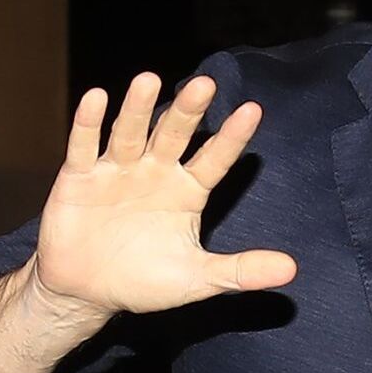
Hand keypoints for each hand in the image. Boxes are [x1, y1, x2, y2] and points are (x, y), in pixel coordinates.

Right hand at [31, 73, 297, 321]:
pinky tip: (96, 97)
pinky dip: (88, 123)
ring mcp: (117, 170)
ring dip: (138, 108)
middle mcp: (156, 171)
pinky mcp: (79, 177)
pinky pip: (84, 146)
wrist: (86, 293)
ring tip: (149, 80)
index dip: (232, 137)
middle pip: (174, 134)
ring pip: (131, 132)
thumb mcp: (196, 279)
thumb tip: (292, 270)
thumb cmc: (145, 281)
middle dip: (188, 111)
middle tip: (205, 84)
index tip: (253, 110)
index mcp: (188, 190)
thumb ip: (239, 270)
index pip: (215, 158)